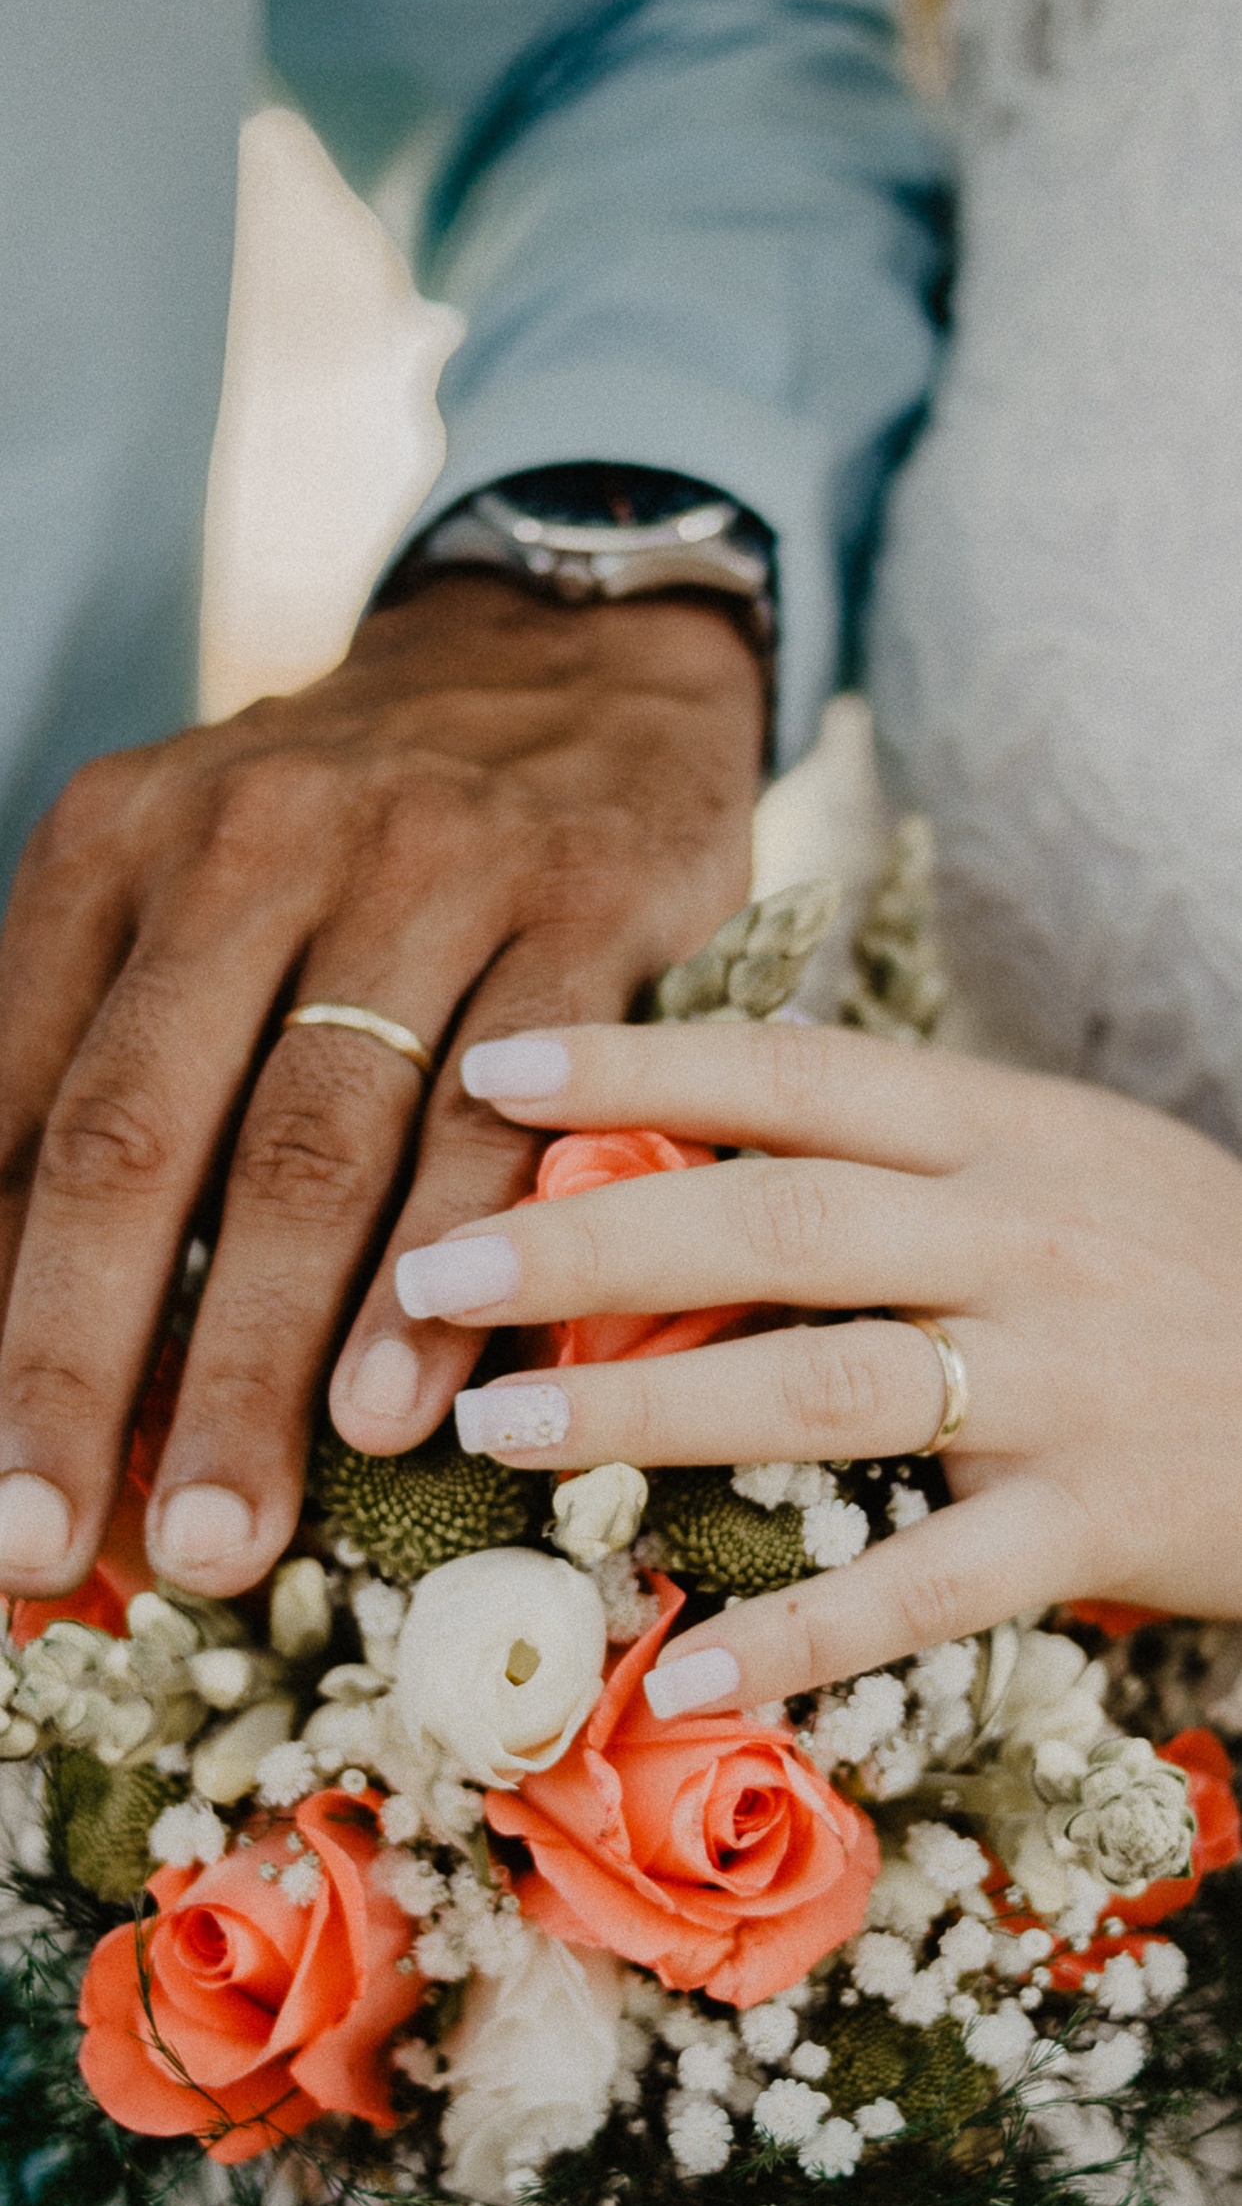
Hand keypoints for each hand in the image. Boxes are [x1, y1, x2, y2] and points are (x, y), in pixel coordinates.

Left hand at [0, 579, 760, 1600]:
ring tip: (222, 1527)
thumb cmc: (348, 836)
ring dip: (255, 1355)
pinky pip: (509, 1109)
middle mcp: (251, 842)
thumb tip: (12, 1319)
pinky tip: (407, 1403)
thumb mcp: (185, 895)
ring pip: (316, 1142)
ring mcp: (426, 866)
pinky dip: (449, 1263)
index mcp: (117, 848)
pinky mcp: (583, 903)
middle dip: (80, 1366)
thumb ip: (98, 1070)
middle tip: (40, 1548)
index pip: (18, 1113)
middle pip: (139, 1139)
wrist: (569, 657)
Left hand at [390, 1017, 1241, 1706]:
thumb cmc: (1190, 1268)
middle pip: (771, 1224)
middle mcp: (1025, 1234)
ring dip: (643, 1409)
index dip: (633, 1063)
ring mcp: (1066, 1379)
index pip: (794, 1074)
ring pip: (822, 1386)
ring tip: (496, 1426)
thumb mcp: (1068, 1160)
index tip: (486, 1070)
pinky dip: (804, 1632)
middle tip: (427, 1273)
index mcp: (1008, 1128)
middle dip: (581, 1245)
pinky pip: (929, 1582)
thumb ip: (911, 1147)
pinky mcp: (1104, 1519)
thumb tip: (698, 1132)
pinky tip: (683, 1664)